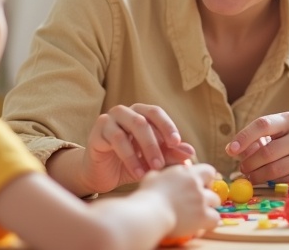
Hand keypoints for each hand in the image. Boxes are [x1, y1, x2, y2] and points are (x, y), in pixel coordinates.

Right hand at [81, 104, 195, 192]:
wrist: (102, 176)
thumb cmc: (130, 164)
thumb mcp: (152, 160)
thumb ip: (170, 154)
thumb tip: (190, 152)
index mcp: (139, 113)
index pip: (156, 113)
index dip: (167, 126)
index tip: (177, 143)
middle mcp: (124, 112)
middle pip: (144, 119)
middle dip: (156, 143)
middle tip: (163, 163)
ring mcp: (109, 119)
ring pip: (131, 127)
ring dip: (145, 150)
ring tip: (153, 170)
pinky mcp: (98, 131)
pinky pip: (116, 139)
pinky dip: (130, 157)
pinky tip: (138, 172)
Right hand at [140, 163, 220, 238]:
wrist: (151, 212)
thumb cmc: (148, 194)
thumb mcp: (153, 177)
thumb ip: (163, 175)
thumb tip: (162, 176)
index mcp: (186, 173)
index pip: (208, 170)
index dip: (206, 178)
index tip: (201, 184)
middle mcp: (196, 184)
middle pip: (212, 188)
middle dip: (207, 194)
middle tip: (198, 201)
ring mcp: (201, 200)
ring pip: (216, 202)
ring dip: (209, 207)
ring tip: (199, 213)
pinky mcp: (203, 216)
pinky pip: (216, 218)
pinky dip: (210, 221)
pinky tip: (202, 224)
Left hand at [225, 112, 288, 184]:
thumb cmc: (286, 142)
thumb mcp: (272, 134)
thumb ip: (253, 140)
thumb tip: (232, 150)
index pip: (263, 125)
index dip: (244, 137)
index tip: (231, 150)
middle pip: (268, 152)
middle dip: (250, 163)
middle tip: (242, 169)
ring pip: (276, 170)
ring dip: (258, 176)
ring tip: (251, 176)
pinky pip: (286, 183)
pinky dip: (272, 185)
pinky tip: (267, 182)